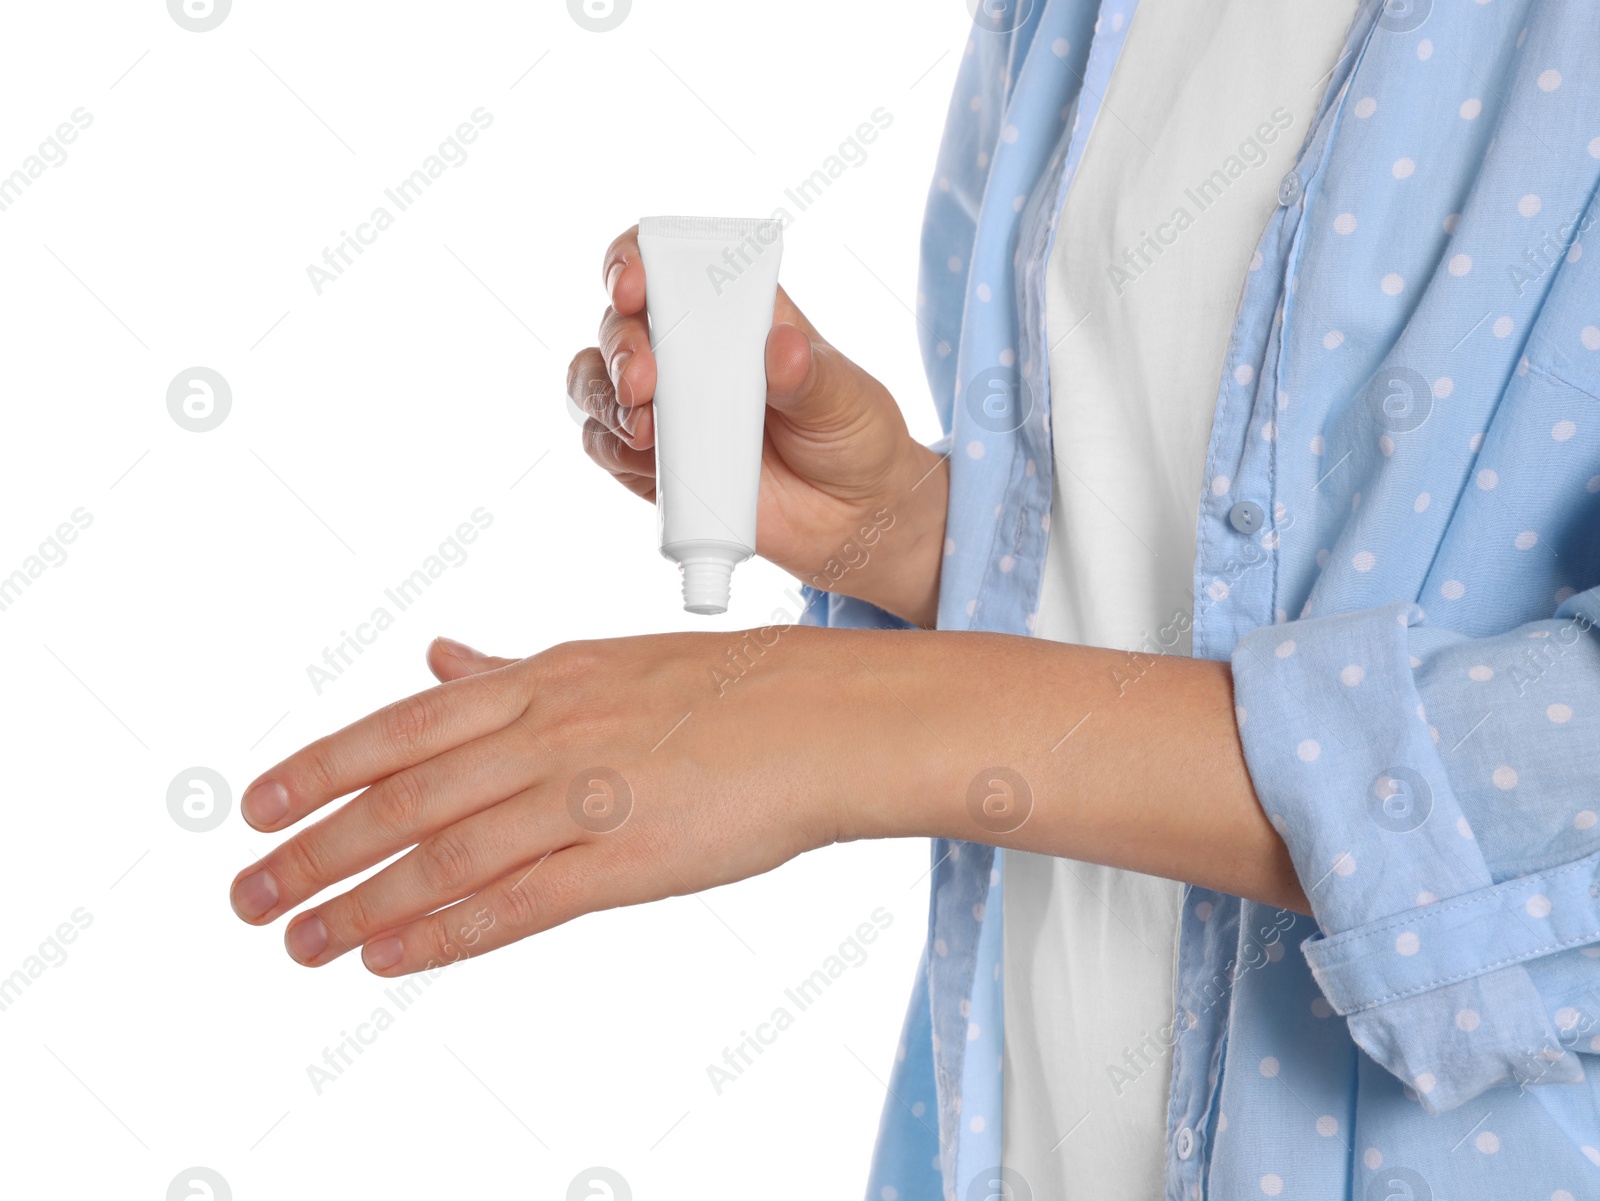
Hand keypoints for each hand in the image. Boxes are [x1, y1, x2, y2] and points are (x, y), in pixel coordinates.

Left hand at [227, 630, 936, 975]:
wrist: (830, 719)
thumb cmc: (732, 690)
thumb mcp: (608, 663)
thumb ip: (515, 673)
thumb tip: (440, 663)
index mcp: (546, 678)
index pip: (405, 727)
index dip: (322, 768)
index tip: (258, 806)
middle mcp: (553, 731)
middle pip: (407, 794)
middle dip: (317, 848)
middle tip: (249, 893)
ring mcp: (590, 793)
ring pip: (448, 852)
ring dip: (362, 901)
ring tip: (300, 938)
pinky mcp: (632, 857)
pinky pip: (520, 901)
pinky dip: (446, 931)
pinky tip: (391, 955)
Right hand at [567, 225, 948, 626]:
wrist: (853, 518)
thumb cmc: (853, 436)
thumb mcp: (848, 398)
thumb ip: (813, 374)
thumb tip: (783, 348)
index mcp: (731, 313)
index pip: (664, 264)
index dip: (634, 260)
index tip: (634, 286)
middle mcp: (686, 352)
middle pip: (620, 323)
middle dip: (621, 344)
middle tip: (643, 380)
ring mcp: (666, 407)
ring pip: (595, 380)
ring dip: (603, 395)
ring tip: (644, 425)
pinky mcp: (653, 463)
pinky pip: (603, 444)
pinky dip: (608, 444)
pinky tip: (639, 454)